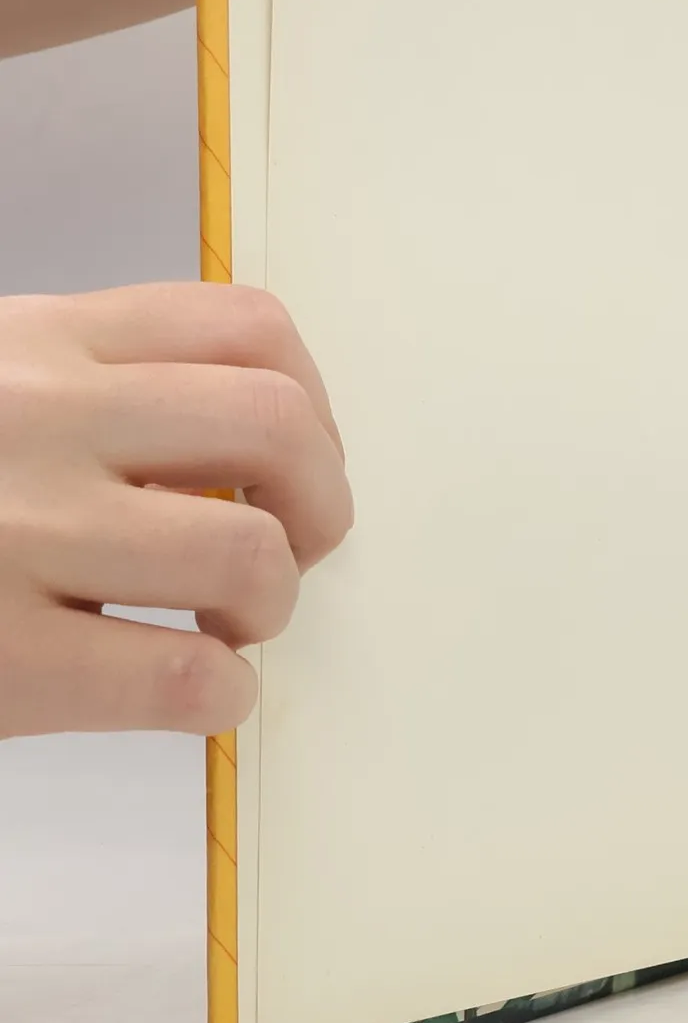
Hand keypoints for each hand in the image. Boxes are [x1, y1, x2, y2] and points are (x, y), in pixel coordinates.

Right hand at [0, 284, 352, 737]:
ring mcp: (15, 536)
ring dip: (270, 603)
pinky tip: (189, 693)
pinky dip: (222, 696)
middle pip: (276, 427)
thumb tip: (249, 448)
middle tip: (291, 550)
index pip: (246, 327)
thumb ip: (85, 386)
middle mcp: (35, 418)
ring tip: (223, 624)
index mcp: (36, 341)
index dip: (313, 402)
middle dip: (320, 501)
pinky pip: (187, 678)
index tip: (294, 462)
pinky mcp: (1, 661)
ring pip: (249, 552)